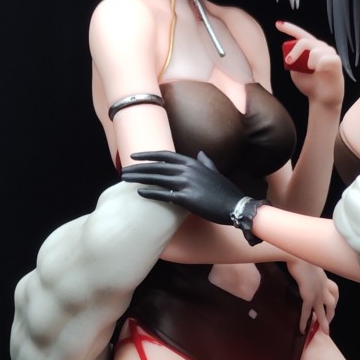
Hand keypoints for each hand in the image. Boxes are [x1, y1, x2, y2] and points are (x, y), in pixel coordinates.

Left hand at [122, 150, 251, 227]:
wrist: (235, 205)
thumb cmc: (225, 191)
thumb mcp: (215, 172)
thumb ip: (205, 162)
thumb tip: (200, 153)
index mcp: (192, 162)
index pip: (165, 155)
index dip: (148, 155)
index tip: (134, 156)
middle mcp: (187, 170)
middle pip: (156, 167)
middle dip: (138, 168)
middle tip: (124, 171)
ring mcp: (186, 183)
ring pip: (156, 178)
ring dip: (139, 179)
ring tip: (126, 180)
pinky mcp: (186, 198)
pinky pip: (163, 195)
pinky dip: (150, 193)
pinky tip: (140, 193)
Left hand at [276, 20, 343, 110]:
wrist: (322, 100)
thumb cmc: (310, 85)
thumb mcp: (295, 72)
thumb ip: (293, 60)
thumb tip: (288, 53)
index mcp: (311, 48)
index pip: (300, 34)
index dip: (289, 28)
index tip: (277, 24)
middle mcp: (321, 47)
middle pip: (305, 41)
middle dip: (295, 51)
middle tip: (289, 61)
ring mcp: (330, 53)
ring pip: (315, 51)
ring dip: (310, 63)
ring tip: (313, 71)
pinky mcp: (337, 62)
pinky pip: (325, 59)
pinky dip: (319, 66)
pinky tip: (320, 71)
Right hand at [287, 258, 338, 334]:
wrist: (297, 254)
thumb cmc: (299, 253)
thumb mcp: (306, 260)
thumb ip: (306, 265)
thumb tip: (298, 265)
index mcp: (323, 277)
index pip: (333, 289)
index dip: (334, 298)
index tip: (330, 305)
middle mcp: (323, 285)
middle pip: (332, 302)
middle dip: (331, 313)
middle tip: (328, 322)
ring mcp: (317, 291)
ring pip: (325, 310)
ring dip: (324, 321)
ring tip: (323, 331)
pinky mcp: (309, 295)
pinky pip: (307, 312)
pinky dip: (304, 322)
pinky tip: (302, 329)